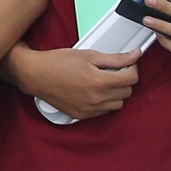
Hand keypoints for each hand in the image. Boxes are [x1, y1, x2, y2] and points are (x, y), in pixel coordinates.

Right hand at [13, 44, 141, 118]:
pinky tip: (93, 91)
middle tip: (112, 71)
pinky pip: (103, 112)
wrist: (35, 74)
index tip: (126, 64)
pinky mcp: (82, 115)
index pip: (132, 78)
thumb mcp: (89, 55)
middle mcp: (96, 99)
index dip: (131, 68)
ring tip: (102, 82)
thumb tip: (135, 55)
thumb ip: (116, 58)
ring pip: (118, 104)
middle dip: (123, 80)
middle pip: (127, 92)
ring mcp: (89, 109)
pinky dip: (103, 102)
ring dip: (115, 93)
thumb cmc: (58, 62)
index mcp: (100, 82)